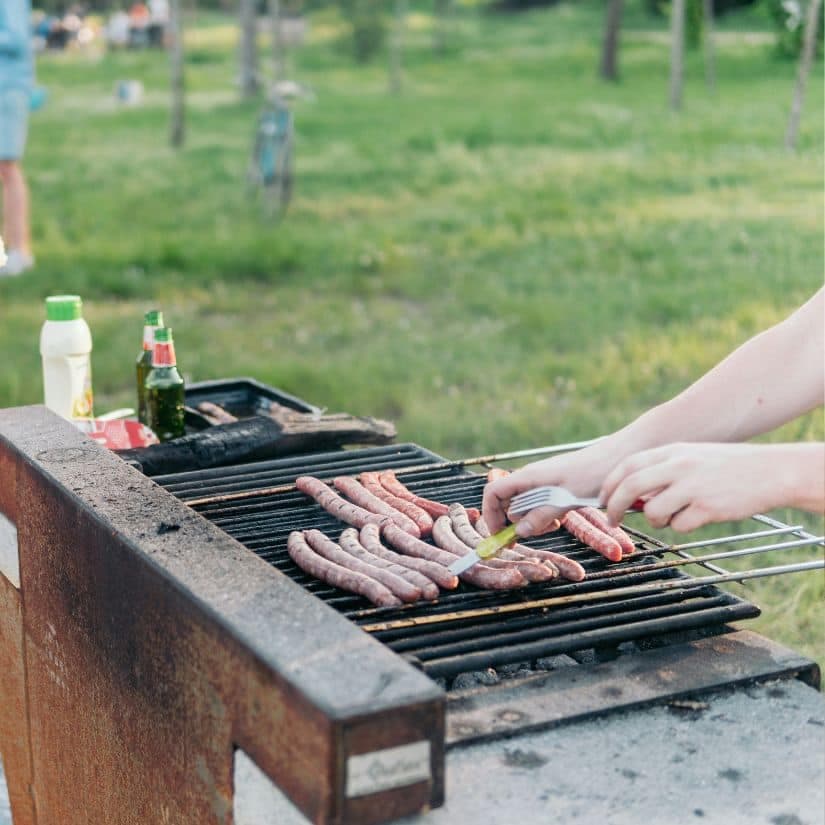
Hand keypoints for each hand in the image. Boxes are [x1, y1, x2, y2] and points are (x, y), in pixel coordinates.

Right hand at [481, 445, 610, 537]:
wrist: (620, 456)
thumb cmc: (594, 471)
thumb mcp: (566, 498)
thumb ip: (541, 515)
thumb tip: (518, 531)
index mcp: (528, 477)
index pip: (494, 492)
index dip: (491, 514)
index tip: (499, 534)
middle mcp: (532, 478)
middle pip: (508, 502)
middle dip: (515, 521)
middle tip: (535, 532)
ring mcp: (544, 482)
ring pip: (525, 506)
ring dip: (533, 520)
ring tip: (553, 523)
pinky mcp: (556, 487)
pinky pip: (541, 504)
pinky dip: (546, 515)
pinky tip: (562, 517)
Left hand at [599, 442, 808, 530]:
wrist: (771, 472)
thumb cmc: (728, 466)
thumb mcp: (692, 457)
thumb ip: (663, 470)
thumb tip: (634, 495)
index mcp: (673, 451)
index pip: (628, 465)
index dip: (610, 484)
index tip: (602, 498)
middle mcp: (679, 466)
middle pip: (631, 486)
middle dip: (614, 506)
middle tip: (611, 520)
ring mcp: (693, 486)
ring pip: (653, 511)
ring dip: (655, 521)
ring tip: (670, 517)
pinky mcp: (707, 507)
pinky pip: (679, 525)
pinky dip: (681, 526)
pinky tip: (698, 517)